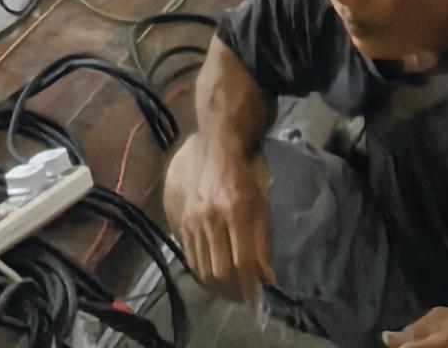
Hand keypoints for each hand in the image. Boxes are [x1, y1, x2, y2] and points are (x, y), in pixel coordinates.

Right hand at [173, 139, 272, 303]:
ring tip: (227, 291)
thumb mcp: (261, 207)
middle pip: (218, 270)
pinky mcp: (181, 219)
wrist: (217, 147)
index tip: (254, 301)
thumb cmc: (246, 175)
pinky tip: (210, 276)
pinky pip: (188, 255)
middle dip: (231, 292)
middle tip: (241, 299)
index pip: (241, 263)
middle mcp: (210, 218)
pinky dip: (200, 272)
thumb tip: (265, 279)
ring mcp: (192, 219)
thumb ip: (261, 244)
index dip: (248, 288)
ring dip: (215, 286)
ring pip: (201, 267)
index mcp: (235, 213)